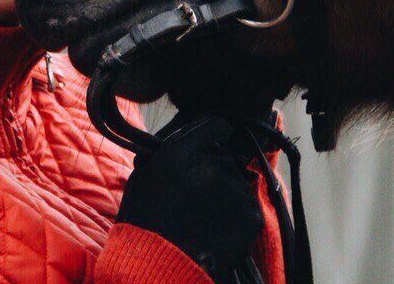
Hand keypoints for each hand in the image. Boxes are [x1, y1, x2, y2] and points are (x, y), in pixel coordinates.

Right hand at [116, 115, 262, 281]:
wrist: (155, 268)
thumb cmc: (143, 225)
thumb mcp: (143, 177)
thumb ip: (168, 154)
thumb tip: (185, 144)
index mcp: (183, 152)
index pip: (216, 124)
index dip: (216, 133)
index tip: (215, 143)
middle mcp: (212, 165)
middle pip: (226, 159)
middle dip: (216, 173)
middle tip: (199, 199)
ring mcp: (234, 191)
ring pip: (239, 185)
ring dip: (228, 197)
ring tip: (206, 221)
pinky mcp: (250, 216)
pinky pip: (249, 210)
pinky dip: (239, 220)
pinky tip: (218, 233)